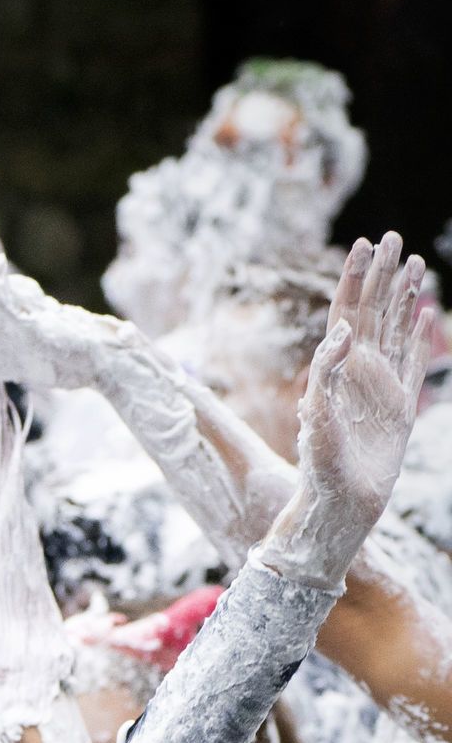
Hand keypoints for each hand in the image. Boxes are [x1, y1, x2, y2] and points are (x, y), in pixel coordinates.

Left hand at [275, 233, 430, 577]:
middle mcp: (358, 372)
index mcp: (336, 368)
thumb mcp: (316, 415)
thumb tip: (343, 329)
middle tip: (394, 237)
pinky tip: (426, 312)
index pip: (346, 311)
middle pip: (373, 311)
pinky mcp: (401, 408)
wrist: (341, 505)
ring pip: (395, 329)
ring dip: (403, 296)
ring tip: (414, 262)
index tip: (363, 244)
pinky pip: (414, 364)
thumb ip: (326, 371)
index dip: (355, 278)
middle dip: (382, 274)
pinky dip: (420, 337)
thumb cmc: (321, 466)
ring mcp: (381, 387)